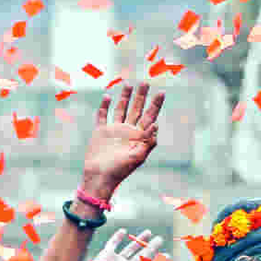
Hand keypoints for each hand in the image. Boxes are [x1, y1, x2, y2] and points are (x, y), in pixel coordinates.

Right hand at [80, 83, 164, 199]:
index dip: (156, 105)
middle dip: (141, 96)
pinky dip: (104, 107)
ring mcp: (114, 130)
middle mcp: (128, 131)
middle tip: (145, 82)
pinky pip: (103, 116)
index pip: (150, 116)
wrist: (99, 177)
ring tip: (128, 84)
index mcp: (139, 136)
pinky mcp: (101, 132)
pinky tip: (107, 97)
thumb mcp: (137, 157)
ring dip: (125, 97)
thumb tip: (156, 124)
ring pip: (121, 109)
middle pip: (137, 109)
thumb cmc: (119, 170)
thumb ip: (148, 141)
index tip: (161, 92)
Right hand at [91, 229, 164, 260]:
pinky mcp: (107, 254)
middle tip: (160, 239)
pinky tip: (123, 231)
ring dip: (139, 240)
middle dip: (151, 248)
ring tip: (149, 232)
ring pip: (130, 248)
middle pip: (141, 256)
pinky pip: (113, 243)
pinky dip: (117, 237)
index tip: (167, 256)